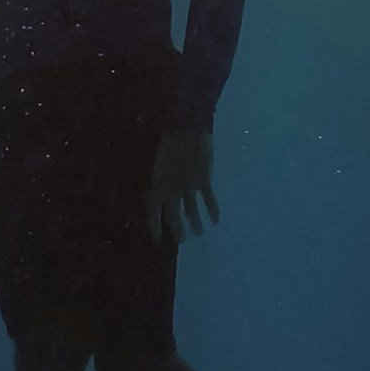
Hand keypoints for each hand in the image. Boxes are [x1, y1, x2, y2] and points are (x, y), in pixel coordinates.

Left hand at [146, 129, 218, 243]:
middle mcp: (172, 188)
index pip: (154, 210)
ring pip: (192, 210)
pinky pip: (209, 199)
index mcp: (158, 183)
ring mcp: (188, 185)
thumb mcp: (160, 165)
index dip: (155, 226)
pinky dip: (212, 210)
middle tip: (182, 241)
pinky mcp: (203, 180)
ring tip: (199, 233)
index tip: (158, 239)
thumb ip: (162, 181)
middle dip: (178, 230)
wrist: (187, 129)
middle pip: (174, 215)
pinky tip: (215, 221)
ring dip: (196, 224)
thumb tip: (163, 196)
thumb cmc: (171, 144)